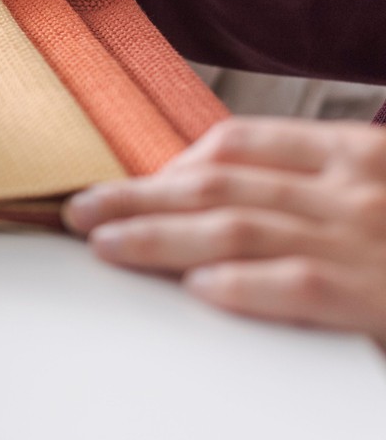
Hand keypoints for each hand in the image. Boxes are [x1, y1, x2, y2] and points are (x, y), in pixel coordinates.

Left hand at [65, 119, 385, 340]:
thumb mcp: (382, 192)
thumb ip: (320, 189)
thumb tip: (225, 196)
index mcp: (355, 154)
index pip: (240, 144)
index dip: (173, 163)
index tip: (130, 181)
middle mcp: (350, 191)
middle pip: (218, 185)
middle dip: (140, 197)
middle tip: (82, 210)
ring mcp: (362, 241)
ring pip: (236, 229)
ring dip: (160, 236)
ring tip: (106, 245)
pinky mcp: (376, 295)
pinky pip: (295, 284)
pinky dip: (241, 284)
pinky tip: (194, 287)